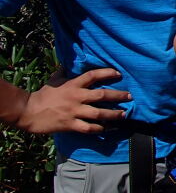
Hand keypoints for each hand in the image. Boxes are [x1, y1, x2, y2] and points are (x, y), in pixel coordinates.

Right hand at [15, 68, 130, 133]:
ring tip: (124, 114)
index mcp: (73, 85)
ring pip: (99, 113)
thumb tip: (69, 63)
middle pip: (102, 95)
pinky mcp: (70, 125)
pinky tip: (109, 129)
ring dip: (114, 114)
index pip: (93, 75)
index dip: (107, 73)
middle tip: (130, 96)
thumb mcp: (55, 80)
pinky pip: (89, 128)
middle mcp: (76, 97)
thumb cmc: (42, 95)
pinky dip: (100, 129)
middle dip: (118, 95)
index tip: (118, 73)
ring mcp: (74, 112)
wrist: (28, 111)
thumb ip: (65, 72)